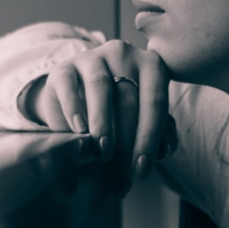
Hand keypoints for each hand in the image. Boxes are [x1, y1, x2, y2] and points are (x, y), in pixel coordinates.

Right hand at [25, 39, 177, 195]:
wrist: (76, 101)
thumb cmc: (119, 114)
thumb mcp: (142, 122)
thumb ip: (160, 133)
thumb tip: (164, 150)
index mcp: (151, 66)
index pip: (156, 102)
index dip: (150, 137)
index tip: (142, 169)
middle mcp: (124, 54)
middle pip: (128, 98)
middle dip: (126, 140)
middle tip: (121, 173)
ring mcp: (93, 56)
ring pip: (101, 88)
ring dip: (103, 123)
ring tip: (103, 152)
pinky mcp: (64, 67)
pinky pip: (70, 86)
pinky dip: (75, 110)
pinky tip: (79, 132)